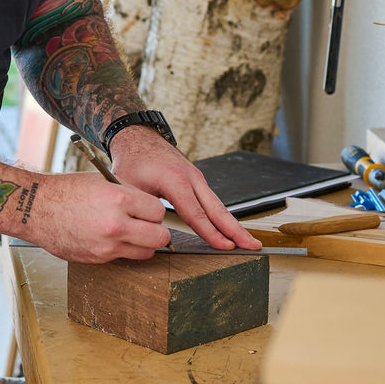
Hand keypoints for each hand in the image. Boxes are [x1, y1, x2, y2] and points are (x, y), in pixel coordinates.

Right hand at [20, 171, 172, 262]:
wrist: (36, 209)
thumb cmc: (67, 191)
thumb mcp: (104, 182)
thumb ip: (130, 194)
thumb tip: (150, 206)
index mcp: (119, 199)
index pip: (159, 212)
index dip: (155, 210)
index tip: (149, 210)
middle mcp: (116, 225)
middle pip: (160, 237)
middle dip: (157, 230)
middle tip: (149, 225)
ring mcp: (107, 246)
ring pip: (146, 252)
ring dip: (144, 244)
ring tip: (133, 233)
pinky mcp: (98, 259)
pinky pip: (124, 257)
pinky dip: (124, 250)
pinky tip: (113, 238)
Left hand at [108, 126, 261, 250]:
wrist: (138, 136)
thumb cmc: (133, 160)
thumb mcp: (131, 188)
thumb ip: (143, 212)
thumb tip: (153, 234)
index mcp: (175, 180)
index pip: (196, 214)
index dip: (211, 233)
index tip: (226, 247)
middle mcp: (191, 178)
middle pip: (218, 209)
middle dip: (236, 230)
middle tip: (253, 245)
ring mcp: (196, 177)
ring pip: (218, 205)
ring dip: (233, 225)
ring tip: (247, 241)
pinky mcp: (196, 180)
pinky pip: (212, 200)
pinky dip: (222, 216)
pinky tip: (228, 229)